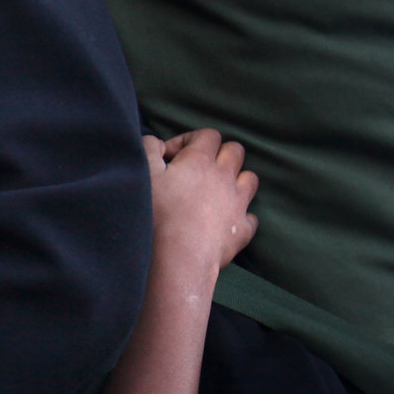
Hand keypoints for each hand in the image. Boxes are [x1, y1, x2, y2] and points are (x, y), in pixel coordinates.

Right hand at [148, 131, 257, 276]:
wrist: (177, 259)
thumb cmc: (157, 213)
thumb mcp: (143, 172)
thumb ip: (149, 148)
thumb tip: (158, 144)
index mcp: (202, 160)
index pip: (208, 135)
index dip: (190, 140)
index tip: (171, 157)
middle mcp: (226, 177)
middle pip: (235, 151)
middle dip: (218, 154)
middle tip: (197, 170)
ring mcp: (238, 204)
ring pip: (250, 179)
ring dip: (236, 180)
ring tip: (217, 191)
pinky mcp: (242, 230)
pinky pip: (251, 216)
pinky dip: (240, 215)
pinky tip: (225, 221)